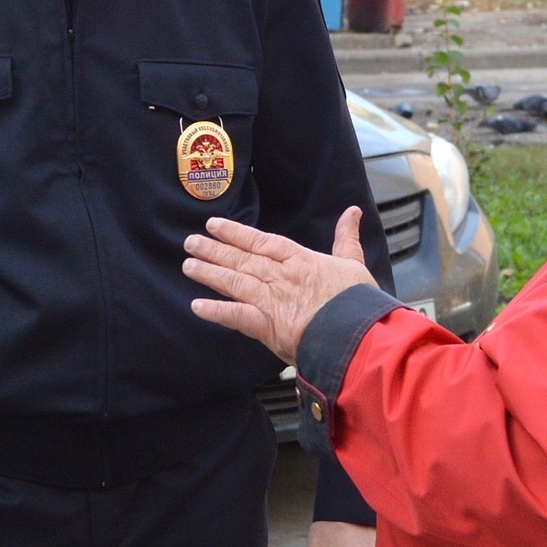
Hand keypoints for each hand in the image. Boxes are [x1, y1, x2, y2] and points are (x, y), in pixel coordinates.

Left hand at [183, 206, 373, 364]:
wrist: (357, 333)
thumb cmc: (357, 302)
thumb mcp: (354, 263)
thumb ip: (347, 238)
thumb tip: (353, 212)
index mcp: (300, 260)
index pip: (261, 241)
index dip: (237, 233)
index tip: (215, 224)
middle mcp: (280, 276)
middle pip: (241, 259)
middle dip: (214, 249)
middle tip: (191, 241)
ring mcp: (272, 300)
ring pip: (234, 281)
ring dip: (209, 272)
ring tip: (189, 264)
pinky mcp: (268, 326)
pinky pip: (236, 316)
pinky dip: (216, 311)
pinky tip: (197, 306)